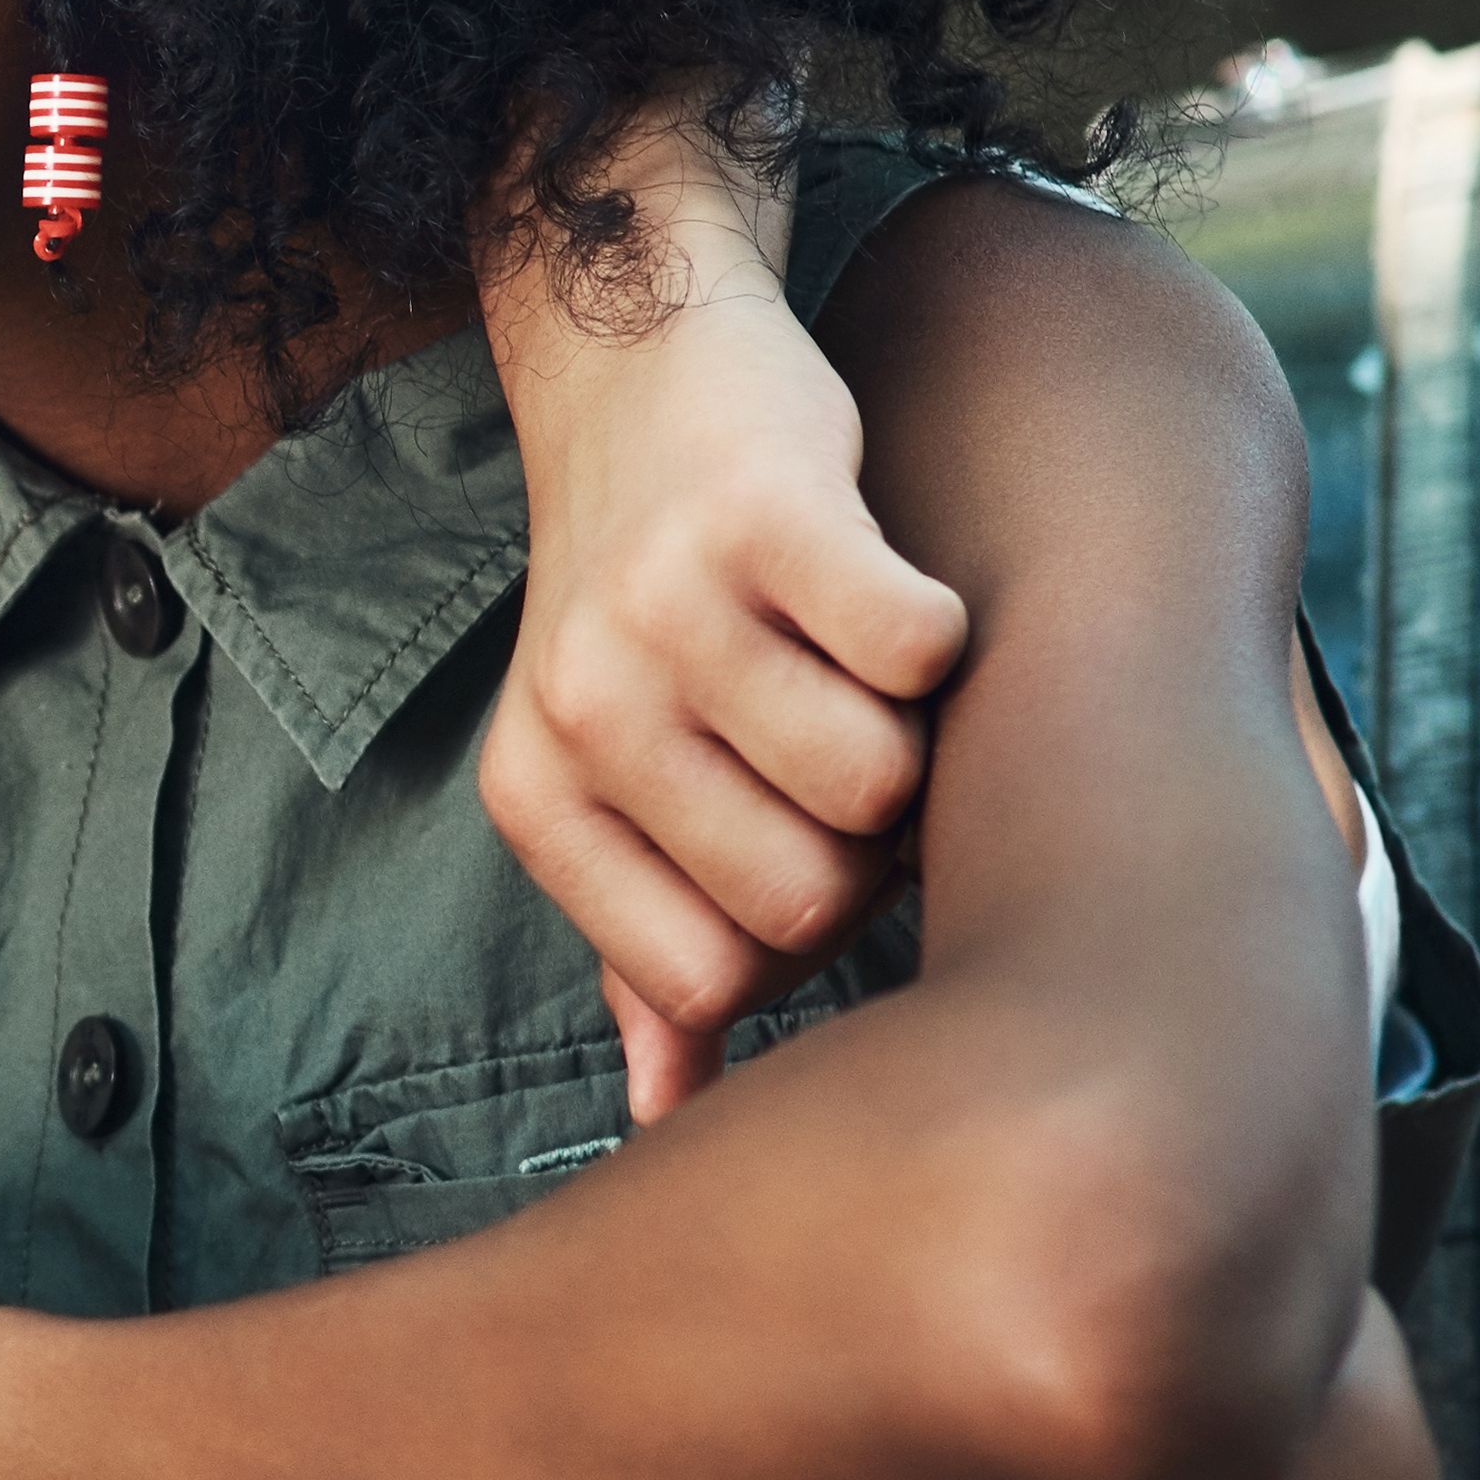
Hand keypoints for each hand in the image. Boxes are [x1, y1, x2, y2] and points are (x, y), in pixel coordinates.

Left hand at [478, 258, 966, 1120]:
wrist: (641, 365)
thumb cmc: (657, 600)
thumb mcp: (614, 770)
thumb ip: (647, 935)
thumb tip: (666, 1114)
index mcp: (539, 797)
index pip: (710, 985)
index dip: (796, 942)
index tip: (797, 850)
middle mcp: (582, 708)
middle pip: (804, 903)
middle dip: (866, 853)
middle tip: (845, 748)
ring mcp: (664, 606)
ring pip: (875, 785)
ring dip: (913, 736)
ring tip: (857, 670)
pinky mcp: (763, 511)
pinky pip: (916, 648)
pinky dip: (940, 632)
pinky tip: (889, 587)